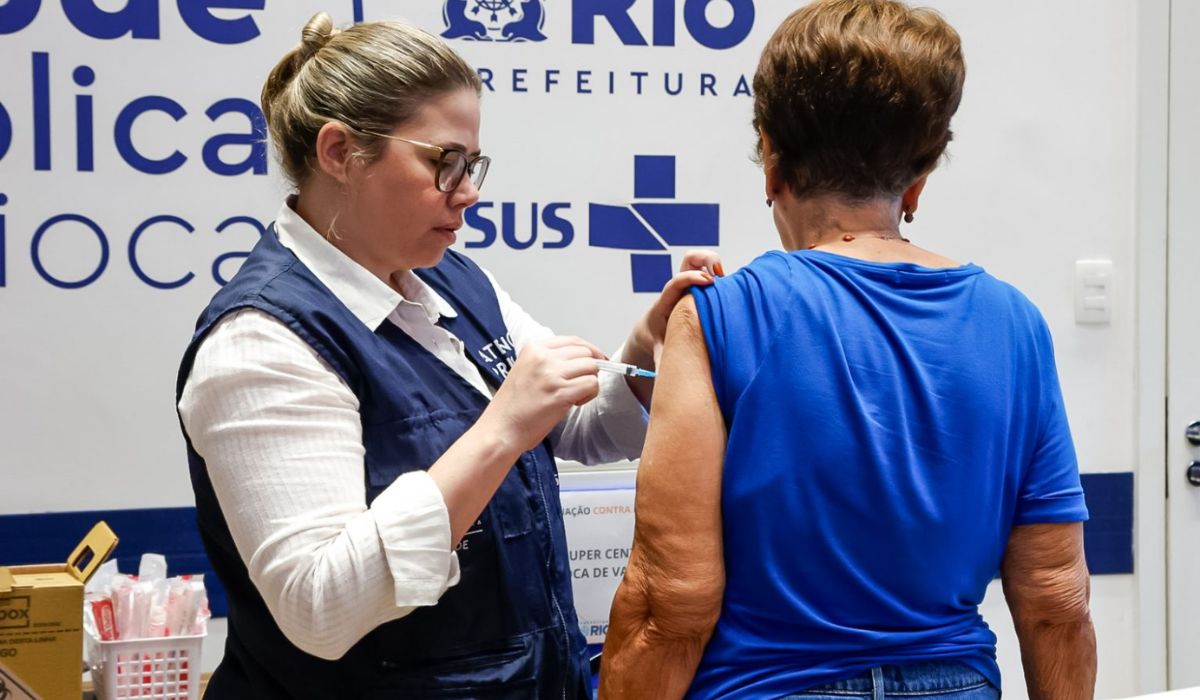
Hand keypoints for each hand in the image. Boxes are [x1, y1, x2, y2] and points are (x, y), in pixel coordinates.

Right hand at [479, 336, 604, 452]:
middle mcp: (543, 357)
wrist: (500, 429)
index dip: (589, 351)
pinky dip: (589, 394)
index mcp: (533, 349)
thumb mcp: (524, 370)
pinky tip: (575, 402)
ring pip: (591, 367)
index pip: (573, 341)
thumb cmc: (512, 407)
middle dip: (591, 368)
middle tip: (584, 383)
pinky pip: (591, 384)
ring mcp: (552, 374)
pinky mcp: (561, 393)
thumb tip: (577, 361)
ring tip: (575, 395)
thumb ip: (548, 361)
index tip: (596, 360)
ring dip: (590, 381)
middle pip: (585, 352)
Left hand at [627, 249, 722, 368]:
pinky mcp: (696, 283)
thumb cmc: (656, 338)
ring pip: (697, 259)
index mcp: (667, 301)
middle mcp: (678, 288)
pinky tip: (727, 284)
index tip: (708, 281)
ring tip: (724, 277)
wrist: (650, 329)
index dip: (691, 279)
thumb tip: (665, 379)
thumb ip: (663, 360)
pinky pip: (706, 266)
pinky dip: (716, 268)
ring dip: (711, 261)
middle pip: (688, 260)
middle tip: (718, 276)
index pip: (676, 283)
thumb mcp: (659, 349)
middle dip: (704, 262)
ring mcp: (687, 283)